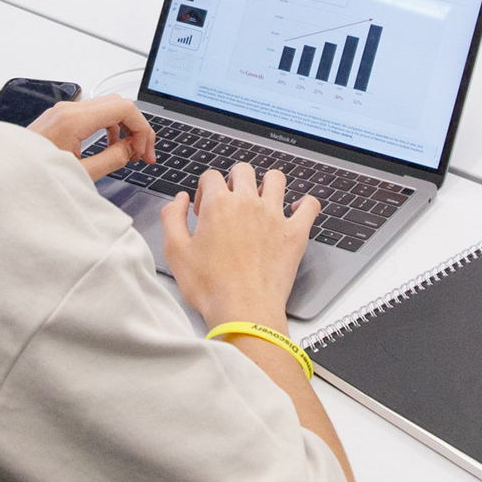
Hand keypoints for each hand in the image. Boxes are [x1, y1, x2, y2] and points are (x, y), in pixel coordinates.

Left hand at [31, 94, 152, 179]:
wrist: (7, 177)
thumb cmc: (35, 177)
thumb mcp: (81, 174)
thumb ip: (111, 159)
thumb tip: (130, 148)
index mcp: (73, 120)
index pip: (124, 108)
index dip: (142, 129)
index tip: (145, 151)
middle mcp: (68, 109)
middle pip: (118, 104)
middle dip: (136, 127)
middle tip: (142, 153)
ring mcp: (63, 111)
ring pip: (107, 106)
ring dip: (123, 127)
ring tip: (128, 152)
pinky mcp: (60, 117)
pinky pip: (93, 113)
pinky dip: (109, 126)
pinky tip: (111, 146)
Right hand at [157, 161, 314, 330]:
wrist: (243, 311)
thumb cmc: (211, 287)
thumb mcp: (175, 251)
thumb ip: (171, 217)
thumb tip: (180, 199)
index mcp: (218, 204)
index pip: (211, 176)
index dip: (203, 190)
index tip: (203, 209)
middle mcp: (248, 203)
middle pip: (243, 170)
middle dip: (233, 180)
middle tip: (230, 203)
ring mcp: (275, 216)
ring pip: (276, 178)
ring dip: (267, 183)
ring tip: (260, 199)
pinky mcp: (295, 233)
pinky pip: (310, 206)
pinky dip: (305, 204)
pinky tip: (295, 211)